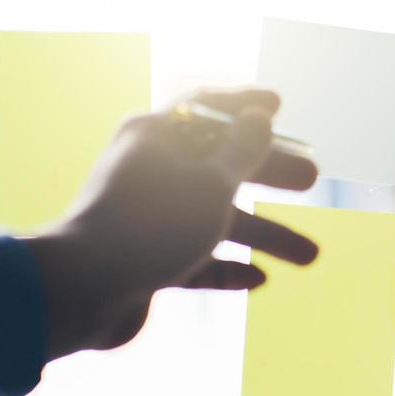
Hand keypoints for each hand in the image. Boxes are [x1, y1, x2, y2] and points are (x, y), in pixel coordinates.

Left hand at [24, 89, 319, 359]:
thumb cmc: (154, 224)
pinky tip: (258, 280)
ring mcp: (148, 218)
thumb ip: (243, 149)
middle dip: (270, 172)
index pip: (205, 106)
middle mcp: (150, 170)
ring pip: (216, 218)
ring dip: (264, 234)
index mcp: (156, 136)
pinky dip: (226, 266)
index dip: (244, 103)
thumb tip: (258, 117)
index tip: (278, 103)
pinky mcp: (145, 259)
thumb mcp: (212, 180)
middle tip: (312, 178)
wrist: (82, 292)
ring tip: (311, 256)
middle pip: (221, 164)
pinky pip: (195, 257)